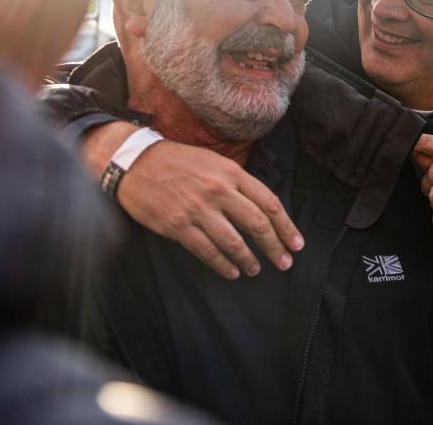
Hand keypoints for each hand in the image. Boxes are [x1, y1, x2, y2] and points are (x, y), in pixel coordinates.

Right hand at [81, 121, 303, 279]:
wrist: (135, 162)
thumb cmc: (177, 161)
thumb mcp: (213, 161)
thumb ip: (236, 182)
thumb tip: (259, 208)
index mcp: (231, 172)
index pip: (268, 202)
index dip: (286, 226)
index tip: (296, 243)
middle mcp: (218, 190)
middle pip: (257, 224)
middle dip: (275, 247)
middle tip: (284, 263)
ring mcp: (198, 209)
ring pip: (234, 242)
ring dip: (250, 259)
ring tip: (257, 269)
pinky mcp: (178, 226)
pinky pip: (207, 251)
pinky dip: (223, 265)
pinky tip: (232, 272)